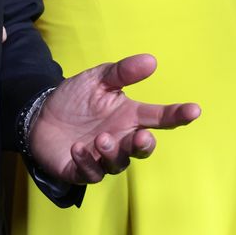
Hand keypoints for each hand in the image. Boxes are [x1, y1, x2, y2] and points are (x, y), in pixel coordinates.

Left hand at [29, 54, 199, 181]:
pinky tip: (78, 148)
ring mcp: (103, 157)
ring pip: (118, 164)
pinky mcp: (82, 170)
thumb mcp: (97, 79)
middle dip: (144, 145)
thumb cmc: (75, 98)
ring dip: (112, 153)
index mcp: (129, 116)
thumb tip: (151, 60)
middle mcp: (120, 139)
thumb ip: (122, 72)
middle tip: (140, 137)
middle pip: (142, 148)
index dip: (177, 115)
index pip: (159, 117)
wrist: (41, 116)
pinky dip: (87, 162)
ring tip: (100, 139)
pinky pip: (91, 173)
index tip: (194, 110)